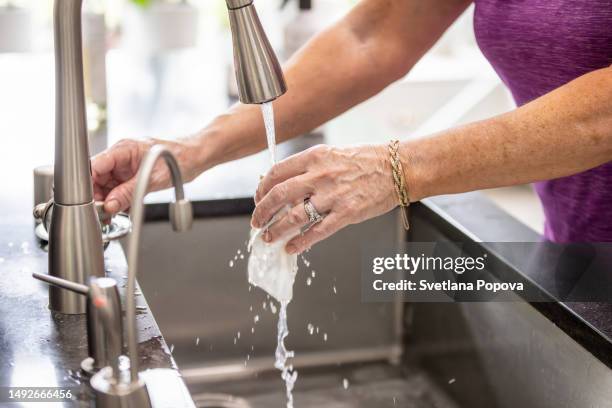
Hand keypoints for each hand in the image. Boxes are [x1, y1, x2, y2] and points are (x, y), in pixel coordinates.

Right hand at [91, 138, 197, 213]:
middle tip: (103, 213)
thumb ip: (129, 192)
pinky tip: (124, 210)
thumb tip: (110, 205)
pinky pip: (117, 190)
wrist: (194, 159)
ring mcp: (125, 167)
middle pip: (97, 178)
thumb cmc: (177, 158)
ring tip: (113, 215)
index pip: (94, 166)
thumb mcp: (153, 179)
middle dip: (98, 196)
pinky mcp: (130, 177)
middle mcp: (120, 157)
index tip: (91, 202)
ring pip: (106, 186)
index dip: (89, 184)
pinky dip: (119, 201)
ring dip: (108, 201)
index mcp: (123, 150)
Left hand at [251, 144, 396, 253]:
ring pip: (294, 216)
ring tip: (269, 237)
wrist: (397, 168)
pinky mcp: (347, 214)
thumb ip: (309, 168)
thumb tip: (285, 185)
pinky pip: (317, 232)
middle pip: (279, 195)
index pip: (277, 173)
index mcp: (315, 157)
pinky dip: (301, 242)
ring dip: (277, 229)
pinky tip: (291, 248)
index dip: (262, 188)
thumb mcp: (332, 154)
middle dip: (262, 212)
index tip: (258, 198)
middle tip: (257, 222)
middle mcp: (320, 175)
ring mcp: (333, 195)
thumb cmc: (367, 160)